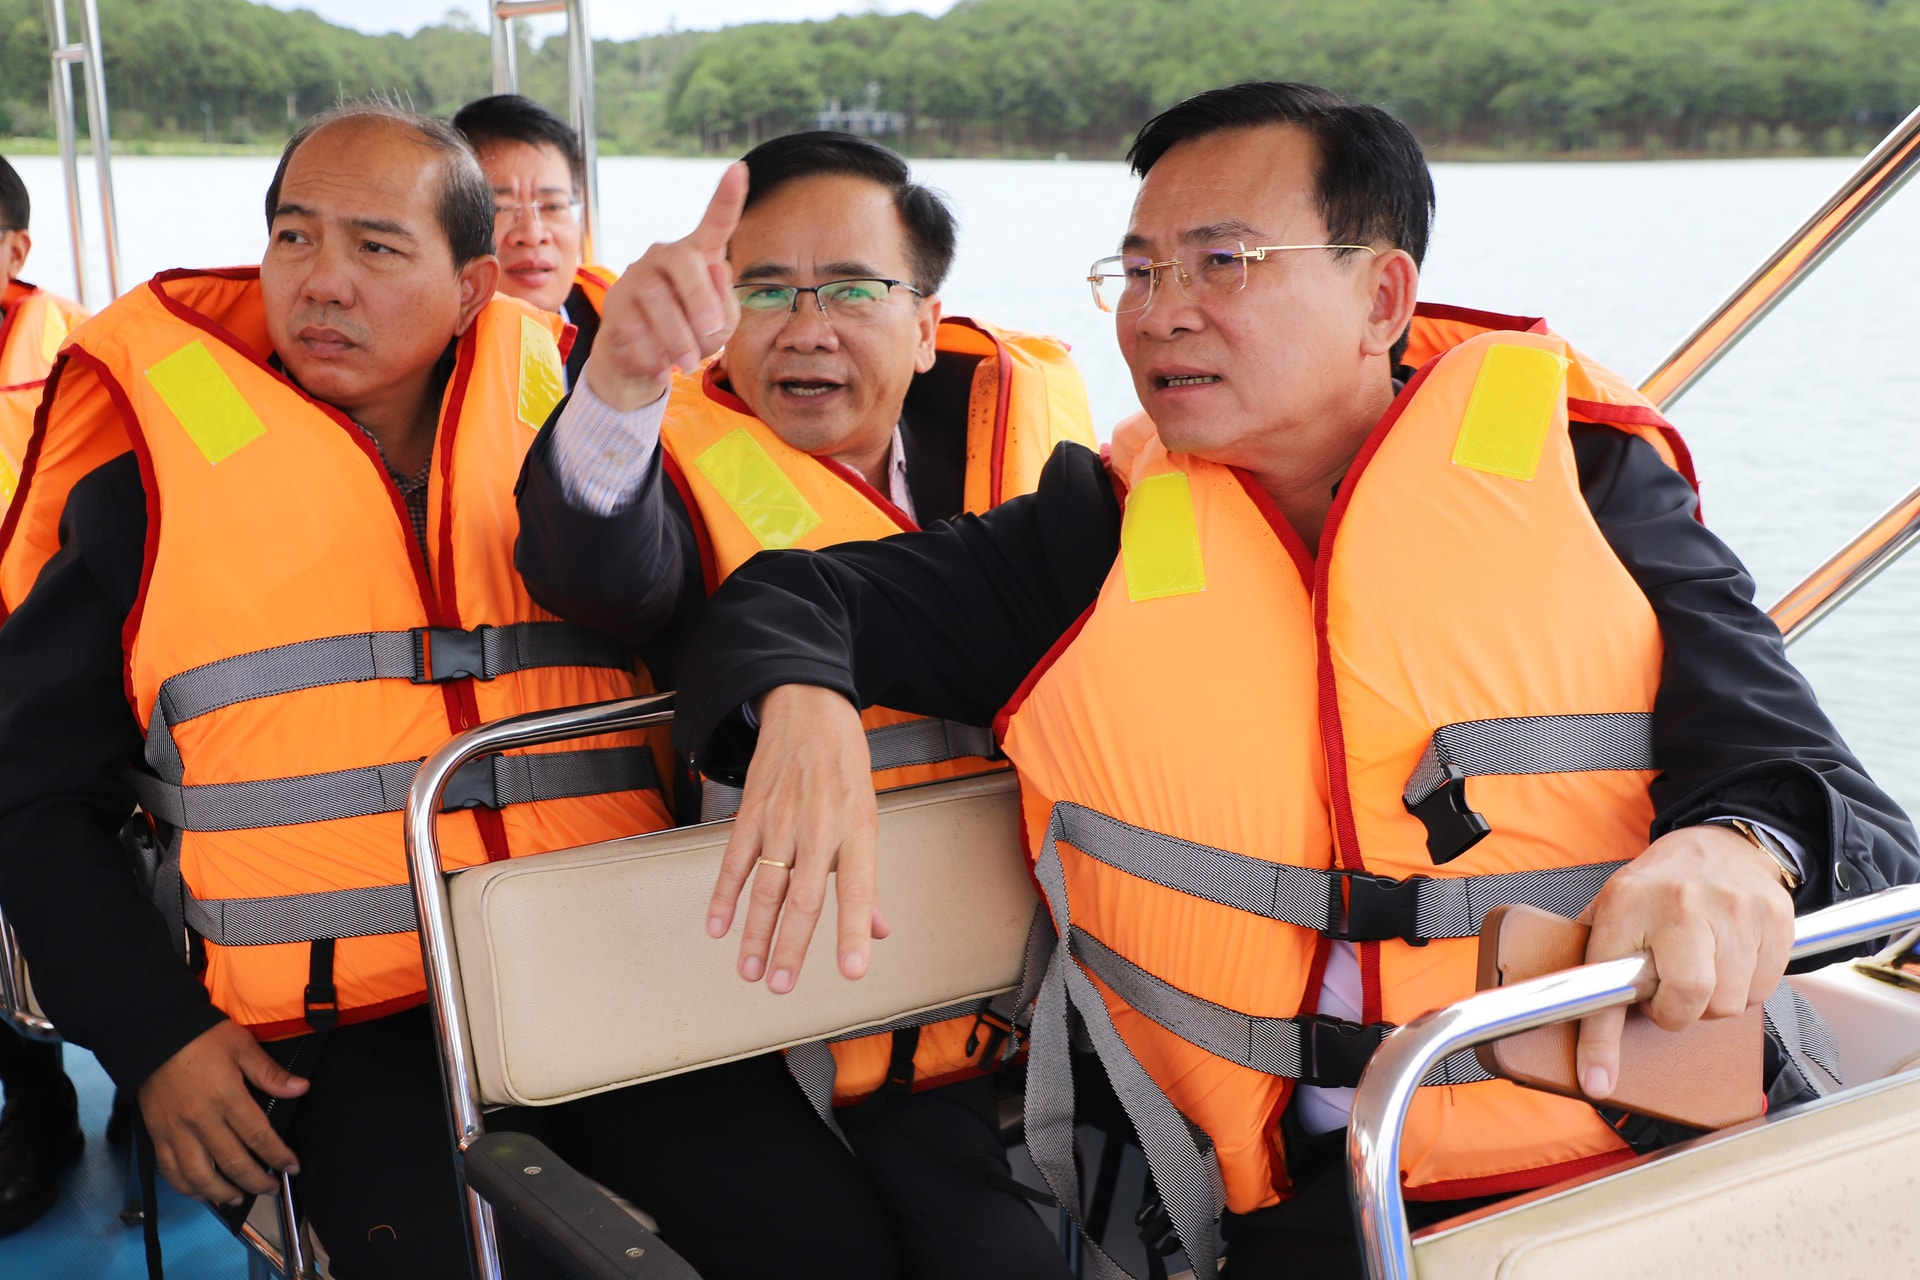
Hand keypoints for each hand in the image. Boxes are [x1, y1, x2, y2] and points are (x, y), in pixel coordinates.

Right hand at [136, 1019, 309, 1204]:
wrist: (152, 1035)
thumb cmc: (200, 1037)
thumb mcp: (242, 1046)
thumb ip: (270, 1073)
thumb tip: (300, 1089)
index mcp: (226, 1097)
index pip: (259, 1136)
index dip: (278, 1156)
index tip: (292, 1167)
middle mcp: (201, 1120)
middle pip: (232, 1163)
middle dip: (256, 1182)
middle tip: (270, 1189)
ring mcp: (176, 1131)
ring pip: (199, 1176)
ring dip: (221, 1193)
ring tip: (238, 1198)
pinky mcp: (157, 1135)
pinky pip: (171, 1171)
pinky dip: (187, 1188)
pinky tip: (201, 1193)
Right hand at [582, 161, 747, 411]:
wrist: (637, 363)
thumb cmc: (687, 336)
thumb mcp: (718, 329)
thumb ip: (726, 307)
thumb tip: (717, 271)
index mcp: (696, 257)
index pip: (714, 224)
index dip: (727, 199)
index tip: (740, 170)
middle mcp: (663, 257)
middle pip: (682, 262)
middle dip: (700, 299)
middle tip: (710, 331)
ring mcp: (634, 278)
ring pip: (657, 302)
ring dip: (678, 338)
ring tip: (687, 362)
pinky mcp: (613, 305)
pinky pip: (635, 327)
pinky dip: (653, 353)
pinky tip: (659, 365)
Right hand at [705, 684, 890, 993]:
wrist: (808, 711)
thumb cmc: (843, 766)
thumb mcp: (868, 816)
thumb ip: (868, 879)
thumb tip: (878, 929)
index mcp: (857, 830)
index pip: (857, 890)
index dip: (854, 932)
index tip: (852, 969)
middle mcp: (819, 828)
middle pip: (804, 897)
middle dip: (791, 946)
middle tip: (782, 985)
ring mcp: (781, 821)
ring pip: (765, 887)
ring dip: (755, 933)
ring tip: (751, 970)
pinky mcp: (751, 814)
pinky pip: (734, 861)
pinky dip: (724, 896)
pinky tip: (718, 925)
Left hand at [1576, 824, 1793, 1098]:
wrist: (1721, 844)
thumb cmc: (1658, 887)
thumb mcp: (1612, 909)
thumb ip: (1598, 960)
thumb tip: (1567, 1018)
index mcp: (1627, 905)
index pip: (1609, 982)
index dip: (1600, 1040)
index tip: (1597, 1080)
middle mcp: (1681, 905)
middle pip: (1690, 998)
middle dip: (1678, 1011)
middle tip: (1669, 993)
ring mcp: (1733, 910)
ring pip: (1729, 1002)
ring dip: (1713, 999)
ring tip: (1700, 967)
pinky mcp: (1774, 919)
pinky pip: (1763, 989)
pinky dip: (1745, 987)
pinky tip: (1730, 959)